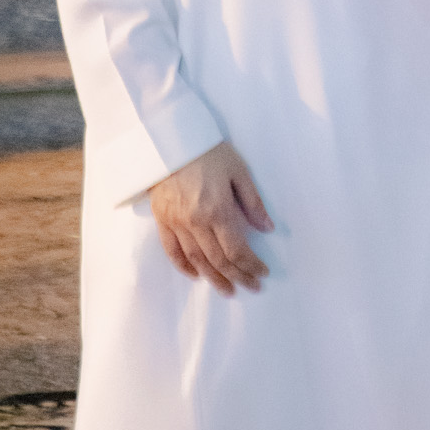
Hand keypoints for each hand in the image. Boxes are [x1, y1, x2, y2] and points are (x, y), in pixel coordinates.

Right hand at [149, 140, 273, 296]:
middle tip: (251, 287)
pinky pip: (172, 250)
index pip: (237, 249)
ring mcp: (177, 223)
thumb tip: (267, 227)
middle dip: (238, 276)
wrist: (170, 140)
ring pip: (196, 260)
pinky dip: (183, 266)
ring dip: (213, 278)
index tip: (262, 274)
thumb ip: (253, 202)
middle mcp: (196, 222)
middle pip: (218, 259)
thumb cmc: (209, 152)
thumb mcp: (238, 171)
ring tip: (228, 289)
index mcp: (218, 210)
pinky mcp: (162, 220)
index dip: (251, 265)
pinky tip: (196, 275)